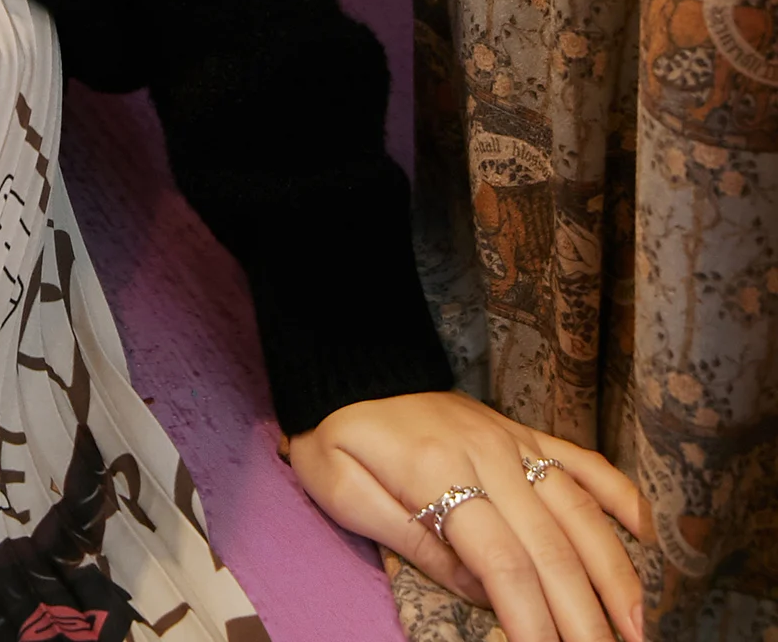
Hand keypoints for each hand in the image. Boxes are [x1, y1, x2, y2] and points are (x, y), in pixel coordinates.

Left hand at [288, 389, 649, 641]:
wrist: (347, 368)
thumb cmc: (336, 439)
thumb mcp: (344, 491)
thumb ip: (412, 540)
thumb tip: (482, 592)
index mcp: (439, 471)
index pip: (502, 562)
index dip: (531, 620)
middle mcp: (488, 453)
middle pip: (551, 547)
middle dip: (583, 615)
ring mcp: (513, 438)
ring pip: (580, 509)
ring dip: (615, 571)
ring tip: (639, 626)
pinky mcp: (525, 431)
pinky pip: (583, 461)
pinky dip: (620, 495)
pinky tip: (649, 536)